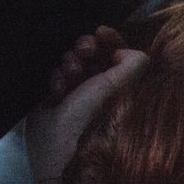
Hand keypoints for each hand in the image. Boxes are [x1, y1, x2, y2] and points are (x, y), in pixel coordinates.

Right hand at [26, 26, 146, 183]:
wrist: (57, 151)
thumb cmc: (90, 119)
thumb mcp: (116, 87)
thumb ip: (132, 64)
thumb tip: (126, 49)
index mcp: (118, 85)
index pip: (115, 52)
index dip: (109, 39)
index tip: (100, 32)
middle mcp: (97, 87)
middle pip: (90, 52)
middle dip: (84, 49)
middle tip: (81, 55)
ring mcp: (73, 92)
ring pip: (69, 61)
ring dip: (68, 64)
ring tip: (69, 78)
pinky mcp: (51, 99)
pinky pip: (51, 75)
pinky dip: (54, 79)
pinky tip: (55, 93)